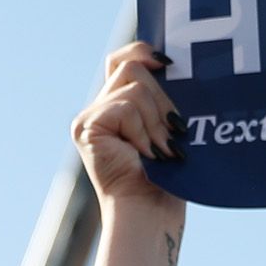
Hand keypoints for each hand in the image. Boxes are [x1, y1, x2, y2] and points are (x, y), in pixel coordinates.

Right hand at [73, 41, 183, 223]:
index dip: (144, 50)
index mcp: (116, 107)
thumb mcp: (170, 129)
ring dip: (157, 120)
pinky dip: (143, 130)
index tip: (169, 63)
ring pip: (135, 87)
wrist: (150, 214)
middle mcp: (97, 110)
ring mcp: (88, 119)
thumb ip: (165, 99)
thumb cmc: (168, 180)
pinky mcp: (87, 128)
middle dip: (163, 97)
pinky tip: (146, 155)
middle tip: (175, 132)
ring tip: (163, 151)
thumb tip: (177, 66)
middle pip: (132, 67)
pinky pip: (126, 107)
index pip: (123, 58)